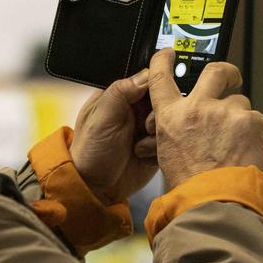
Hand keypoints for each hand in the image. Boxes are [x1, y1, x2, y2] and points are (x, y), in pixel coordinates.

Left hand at [70, 71, 158, 204]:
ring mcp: (148, 129)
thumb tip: (146, 74)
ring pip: (171, 122)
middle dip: (160, 116)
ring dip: (159, 135)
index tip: (156, 100)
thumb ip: (121, 92)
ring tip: (139, 146)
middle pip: (165, 101)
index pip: (149, 80)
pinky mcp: (157, 147)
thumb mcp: (101, 118)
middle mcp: (137, 109)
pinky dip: (161, 149)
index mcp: (122, 96)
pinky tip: (144, 155)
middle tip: (146, 127)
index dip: (158, 88)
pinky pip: (172, 142)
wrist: (95, 188)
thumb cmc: (90, 151)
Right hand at [148, 49, 262, 188]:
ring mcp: (226, 112)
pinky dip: (253, 133)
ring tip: (236, 145)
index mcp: (172, 117)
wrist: (215, 203)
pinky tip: (246, 152)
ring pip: (240, 103)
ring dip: (240, 118)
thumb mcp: (169, 156)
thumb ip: (178, 134)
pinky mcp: (251, 120)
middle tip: (231, 79)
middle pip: (215, 71)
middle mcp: (198, 108)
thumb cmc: (192, 188)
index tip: (169, 54)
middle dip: (226, 72)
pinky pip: (256, 119)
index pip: (161, 78)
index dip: (163, 61)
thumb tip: (186, 131)